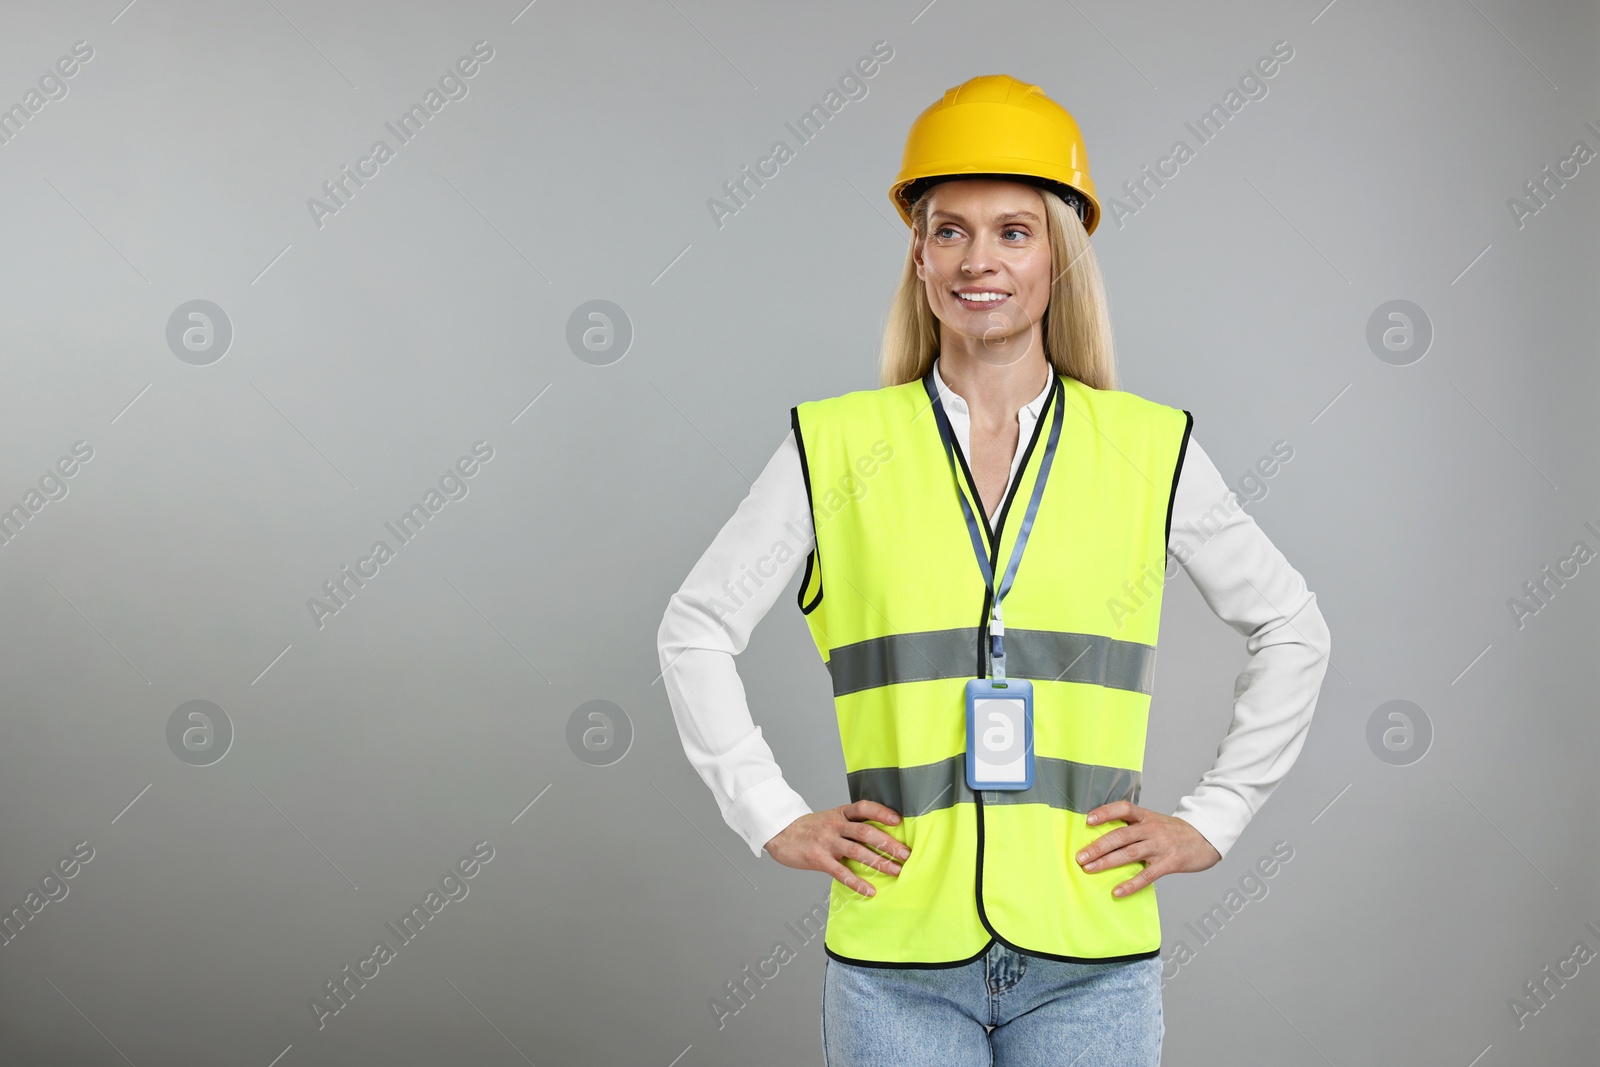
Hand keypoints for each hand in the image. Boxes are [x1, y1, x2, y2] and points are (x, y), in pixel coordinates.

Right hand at [763, 801, 910, 897]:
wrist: (781, 834)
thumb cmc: (810, 828)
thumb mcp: (831, 819)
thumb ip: (851, 825)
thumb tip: (880, 836)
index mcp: (840, 813)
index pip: (864, 807)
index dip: (881, 812)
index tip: (899, 820)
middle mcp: (835, 825)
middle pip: (865, 832)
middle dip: (888, 844)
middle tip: (906, 854)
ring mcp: (827, 842)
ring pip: (857, 852)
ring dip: (879, 862)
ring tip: (896, 871)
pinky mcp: (819, 859)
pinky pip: (841, 872)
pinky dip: (857, 883)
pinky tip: (869, 891)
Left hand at [1074, 801, 1221, 897]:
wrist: (1206, 839)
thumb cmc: (1174, 832)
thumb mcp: (1155, 821)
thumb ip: (1134, 826)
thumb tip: (1104, 835)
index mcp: (1146, 817)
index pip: (1124, 809)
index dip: (1106, 812)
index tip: (1088, 820)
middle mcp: (1152, 829)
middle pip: (1121, 835)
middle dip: (1098, 846)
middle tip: (1080, 856)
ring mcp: (1160, 846)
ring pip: (1129, 853)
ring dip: (1107, 862)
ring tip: (1089, 869)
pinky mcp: (1169, 863)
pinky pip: (1147, 875)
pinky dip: (1131, 884)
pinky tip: (1117, 891)